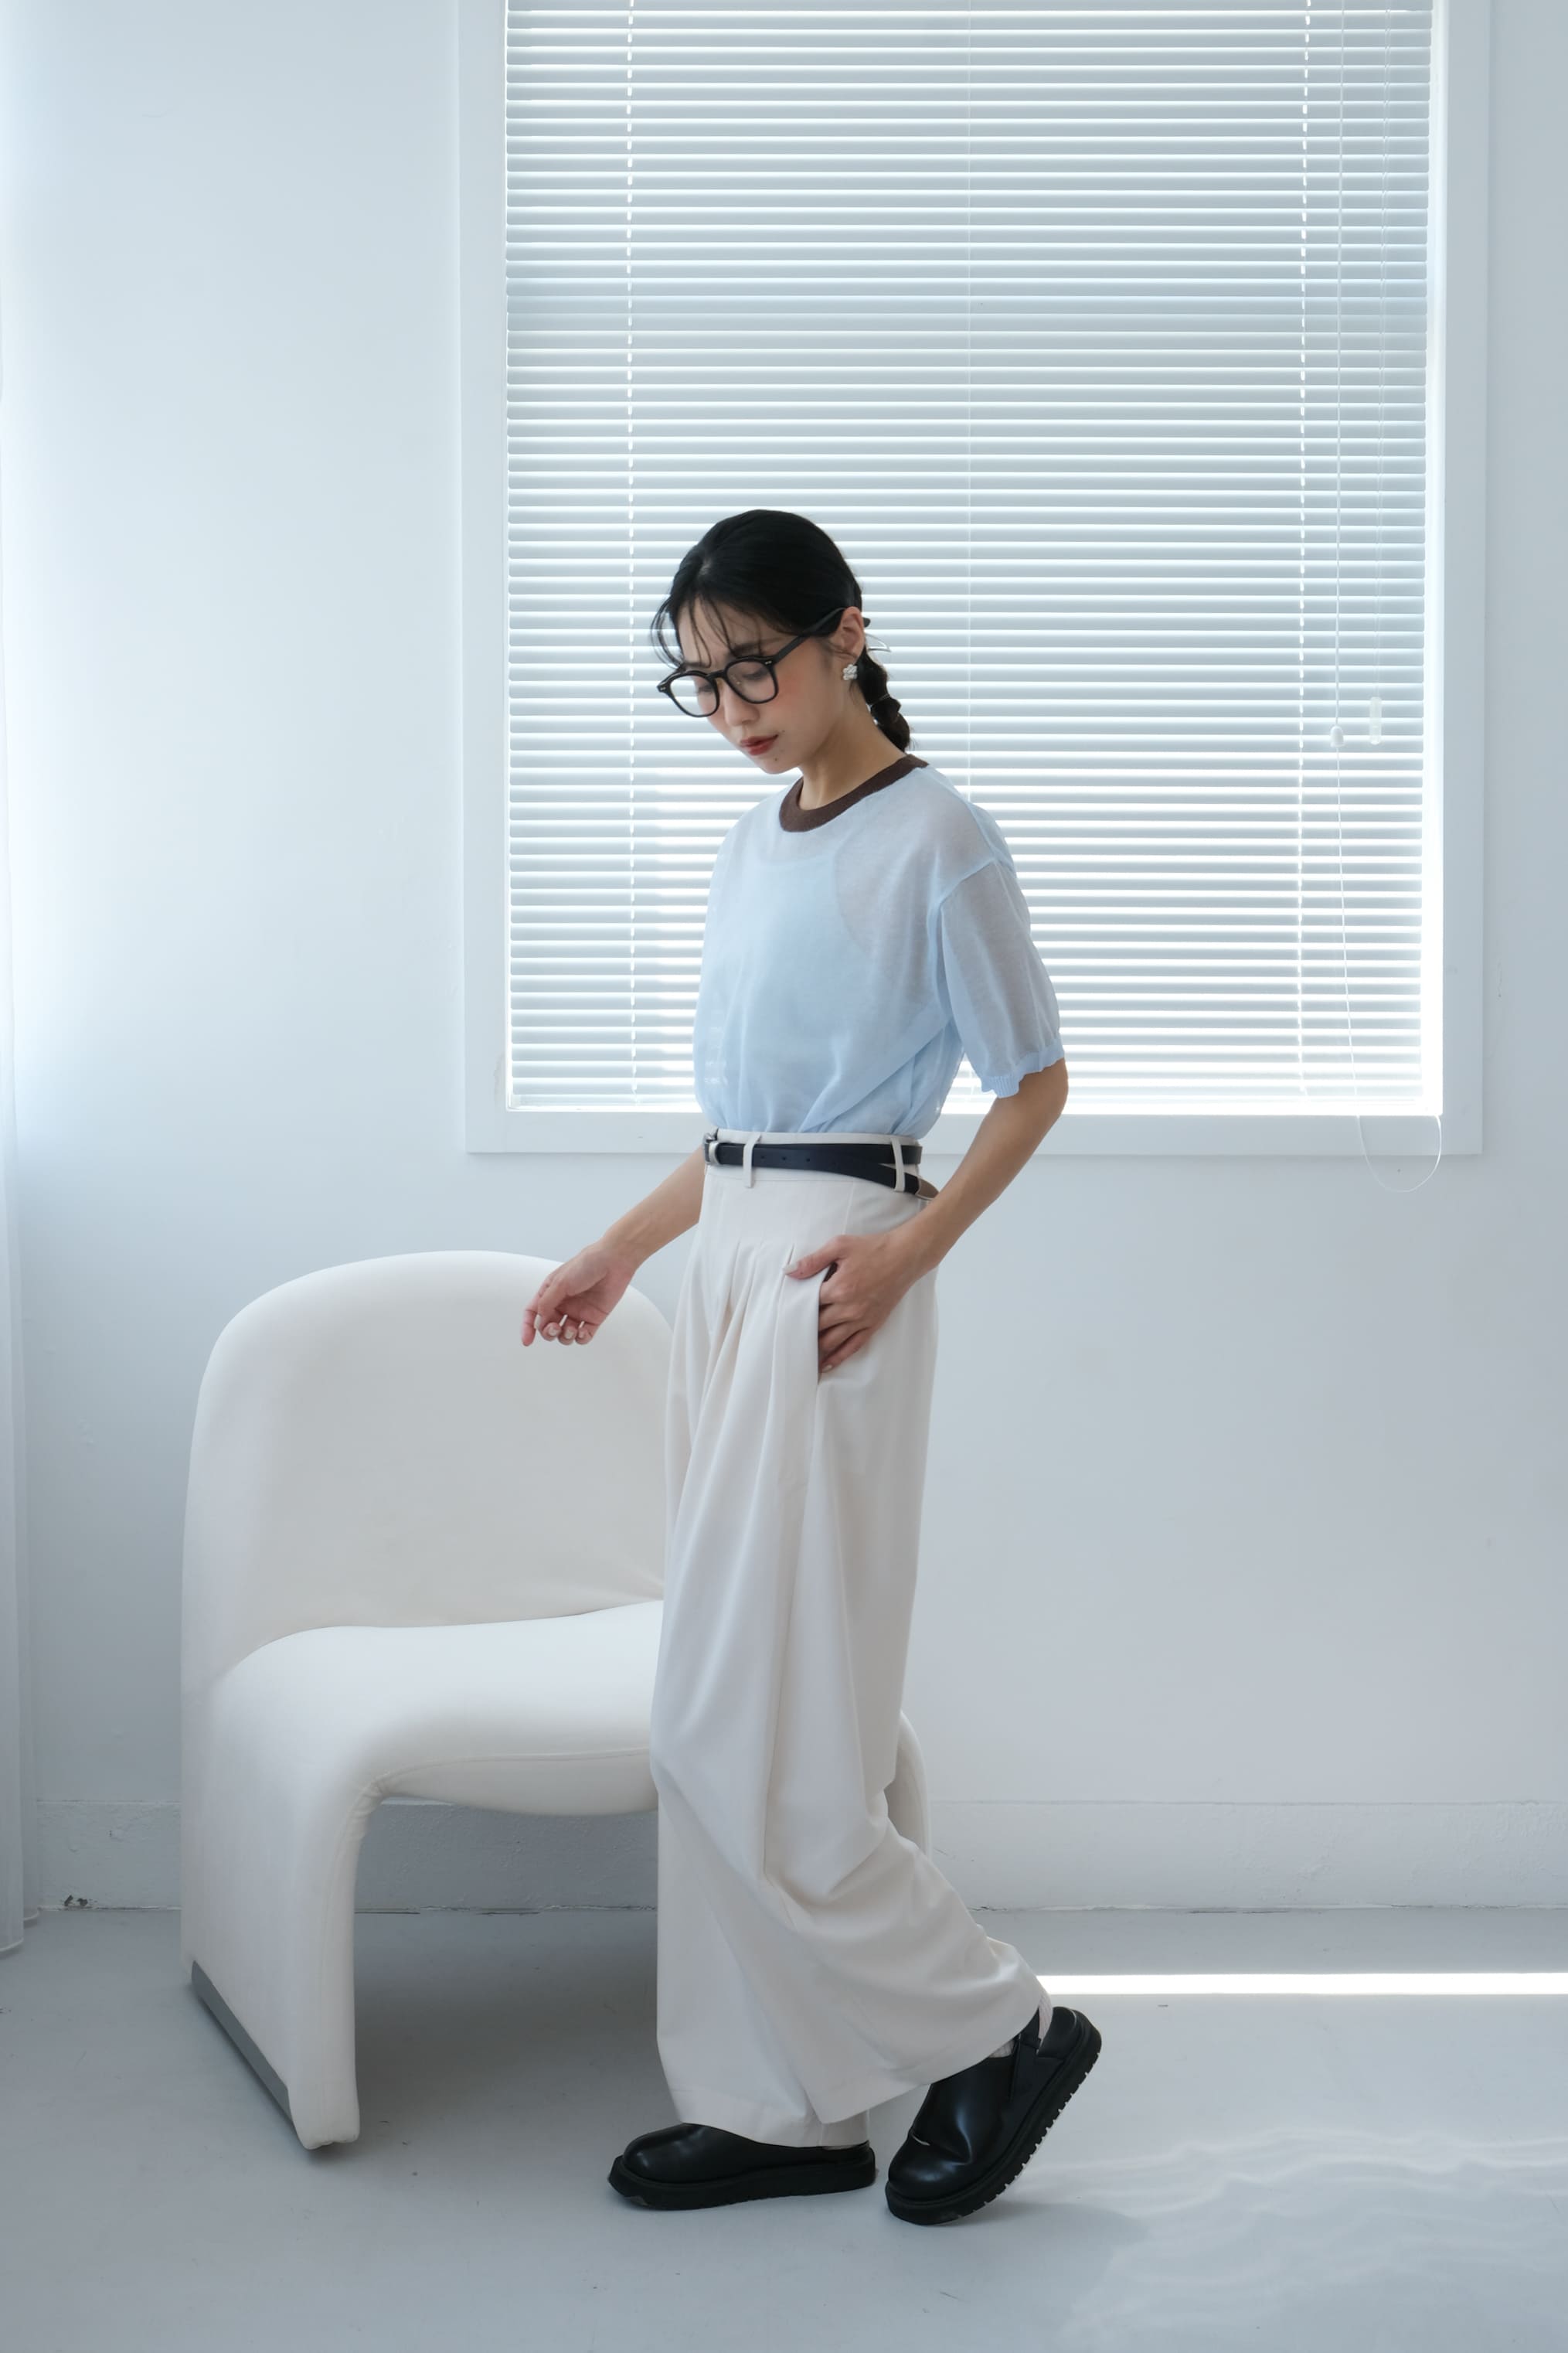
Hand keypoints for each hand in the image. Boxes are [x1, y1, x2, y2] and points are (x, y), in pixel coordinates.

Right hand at [522, 1240, 638, 1347]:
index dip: (528, 1327)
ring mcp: (578, 1311)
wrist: (613, 1262)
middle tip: (555, 1328)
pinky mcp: (594, 1318)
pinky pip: (584, 1336)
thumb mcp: (560, 1283)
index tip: (527, 1341)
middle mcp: (563, 1303)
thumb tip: (539, 1322)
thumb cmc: (586, 1265)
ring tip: (572, 1329)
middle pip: (548, 1327)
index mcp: (550, 1292)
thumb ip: (547, 1303)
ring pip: (565, 1335)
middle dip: (548, 1333)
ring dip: (565, 1337)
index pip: (533, 1313)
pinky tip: (582, 1331)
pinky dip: (581, 1338)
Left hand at [784, 1226, 924, 1374]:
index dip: (795, 1309)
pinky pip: (853, 1346)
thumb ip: (813, 1261)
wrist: (905, 1256)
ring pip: (832, 1341)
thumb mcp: (839, 1246)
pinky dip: (838, 1357)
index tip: (783, 1314)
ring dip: (816, 1350)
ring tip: (801, 1356)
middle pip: (817, 1326)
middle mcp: (849, 1308)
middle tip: (787, 1337)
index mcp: (838, 1288)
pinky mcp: (873, 1324)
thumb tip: (789, 1272)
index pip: (808, 1305)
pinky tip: (827, 1364)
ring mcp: (862, 1319)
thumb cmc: (873, 1248)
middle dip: (802, 1331)